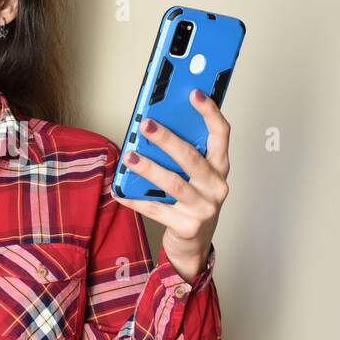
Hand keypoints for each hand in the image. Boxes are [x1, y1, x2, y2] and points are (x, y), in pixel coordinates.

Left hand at [111, 88, 229, 281]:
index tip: (194, 93)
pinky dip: (135, 199)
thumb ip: (183, 154)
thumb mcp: (195, 177)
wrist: (195, 245)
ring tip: (129, 157)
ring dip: (149, 168)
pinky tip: (119, 190)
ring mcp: (205, 208)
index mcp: (220, 167)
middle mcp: (217, 186)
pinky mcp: (188, 226)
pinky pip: (156, 209)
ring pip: (173, 183)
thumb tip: (153, 127)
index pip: (221, 134)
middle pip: (191, 157)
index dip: (209, 112)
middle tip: (146, 124)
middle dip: (166, 138)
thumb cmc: (192, 202)